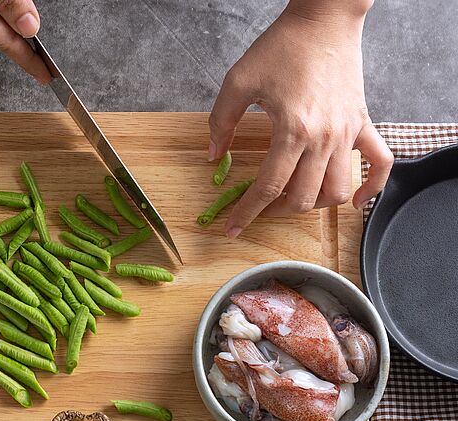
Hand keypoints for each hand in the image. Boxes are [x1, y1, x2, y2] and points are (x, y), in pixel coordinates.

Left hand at [208, 0, 392, 237]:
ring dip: (314, 204)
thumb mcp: (238, 81)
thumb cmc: (282, 46)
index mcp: (292, 130)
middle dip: (277, 211)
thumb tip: (213, 155)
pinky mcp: (363, 123)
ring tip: (293, 199)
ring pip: (338, 190)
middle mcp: (324, 138)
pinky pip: (379, 163)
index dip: (246, 213)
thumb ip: (221, 122)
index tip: (232, 228)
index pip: (268, 187)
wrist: (324, 19)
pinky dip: (369, 187)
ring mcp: (347, 133)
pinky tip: (353, 199)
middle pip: (304, 198)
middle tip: (260, 206)